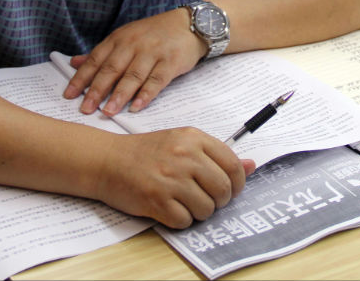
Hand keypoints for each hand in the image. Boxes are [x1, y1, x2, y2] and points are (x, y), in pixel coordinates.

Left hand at [64, 8, 203, 114]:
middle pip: (112, 69)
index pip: (96, 59)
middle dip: (97, 90)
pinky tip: (136, 106)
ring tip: (107, 112)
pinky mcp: (171, 62)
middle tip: (85, 108)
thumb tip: (74, 63)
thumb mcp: (125, 37)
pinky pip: (156, 80)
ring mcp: (153, 52)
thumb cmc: (153, 34)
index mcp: (119, 38)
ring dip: (119, 95)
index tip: (69, 95)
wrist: (188, 25)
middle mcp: (134, 44)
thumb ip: (101, 52)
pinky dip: (146, 94)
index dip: (82, 77)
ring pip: (133, 76)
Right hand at [98, 128, 253, 227]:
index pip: (233, 165)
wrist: (107, 160)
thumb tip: (252, 165)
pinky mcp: (157, 200)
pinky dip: (180, 220)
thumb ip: (216, 155)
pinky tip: (169, 208)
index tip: (231, 189)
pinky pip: (185, 220)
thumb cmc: (145, 153)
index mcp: (193, 138)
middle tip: (206, 198)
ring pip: (207, 208)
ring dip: (199, 212)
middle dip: (219, 200)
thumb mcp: (182, 143)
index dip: (238, 182)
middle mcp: (184, 156)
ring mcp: (171, 179)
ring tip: (184, 202)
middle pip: (223, 190)